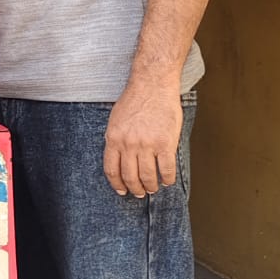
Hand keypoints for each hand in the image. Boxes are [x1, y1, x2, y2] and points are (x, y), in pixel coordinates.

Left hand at [103, 80, 182, 196]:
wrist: (152, 85)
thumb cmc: (135, 100)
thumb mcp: (116, 120)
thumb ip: (115, 139)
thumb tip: (117, 158)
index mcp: (114, 138)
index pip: (112, 170)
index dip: (117, 184)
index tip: (122, 190)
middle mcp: (128, 144)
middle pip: (130, 177)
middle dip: (135, 189)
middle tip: (140, 193)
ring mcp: (147, 145)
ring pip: (148, 177)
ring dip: (151, 187)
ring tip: (153, 188)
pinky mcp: (165, 144)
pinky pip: (166, 169)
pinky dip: (167, 179)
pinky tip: (167, 181)